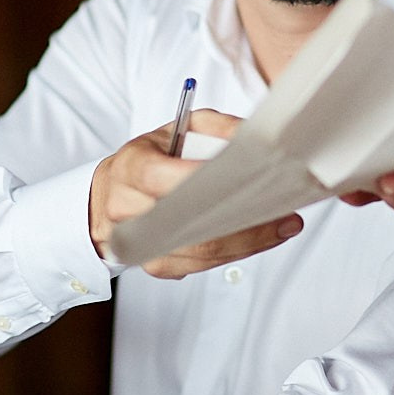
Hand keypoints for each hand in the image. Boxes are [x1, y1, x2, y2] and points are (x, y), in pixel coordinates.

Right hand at [89, 109, 303, 278]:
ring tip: (281, 226)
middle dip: (238, 219)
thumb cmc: (151, 157)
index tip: (245, 180)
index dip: (202, 182)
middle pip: (186, 222)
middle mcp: (127, 207)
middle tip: (280, 209)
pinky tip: (257, 240)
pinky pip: (197, 266)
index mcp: (131, 166)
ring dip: (244, 243)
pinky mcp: (153, 263)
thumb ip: (216, 128)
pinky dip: (231, 254)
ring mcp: (138, 241)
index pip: (162, 177)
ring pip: (197, 252)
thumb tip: (254, 138)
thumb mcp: (180, 129)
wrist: (112, 192)